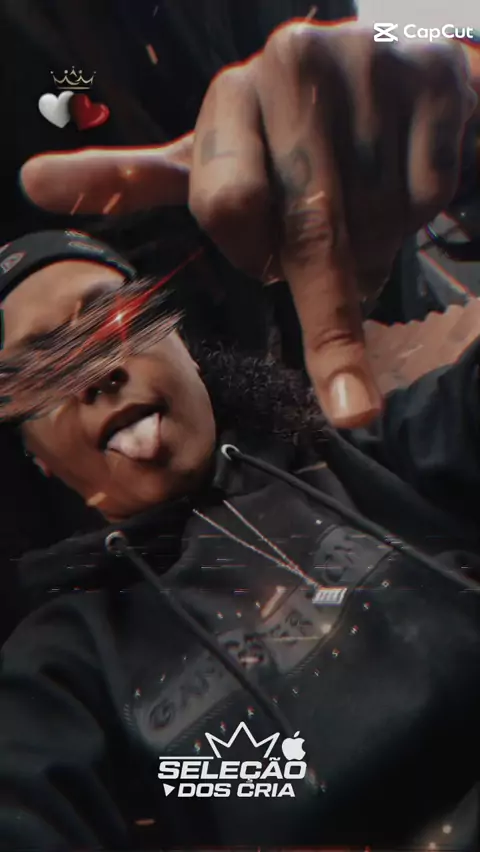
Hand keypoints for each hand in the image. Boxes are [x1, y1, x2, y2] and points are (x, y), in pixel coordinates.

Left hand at [21, 23, 475, 427]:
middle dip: (331, 297)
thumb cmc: (288, 139)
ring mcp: (366, 65)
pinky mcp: (431, 78)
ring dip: (375, 244)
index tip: (265, 260)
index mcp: (227, 98)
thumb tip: (30, 182)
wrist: (396, 81)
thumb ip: (130, 178)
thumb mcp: (208, 157)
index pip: (227, 207)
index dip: (253, 254)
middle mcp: (289, 68)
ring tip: (368, 203)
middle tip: (341, 322)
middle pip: (310, 230)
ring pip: (376, 221)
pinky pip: (425, 196)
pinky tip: (404, 174)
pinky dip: (418, 213)